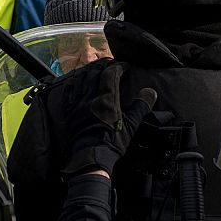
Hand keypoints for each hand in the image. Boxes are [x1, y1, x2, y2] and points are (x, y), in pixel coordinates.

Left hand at [61, 61, 157, 178]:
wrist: (91, 156)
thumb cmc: (112, 141)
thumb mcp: (131, 125)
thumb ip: (141, 106)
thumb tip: (150, 92)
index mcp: (107, 97)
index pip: (112, 74)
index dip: (119, 67)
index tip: (125, 66)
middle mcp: (91, 95)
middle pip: (95, 72)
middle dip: (104, 65)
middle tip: (111, 64)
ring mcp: (79, 102)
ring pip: (82, 78)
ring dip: (90, 70)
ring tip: (95, 68)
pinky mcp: (70, 109)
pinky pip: (70, 90)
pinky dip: (75, 82)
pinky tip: (76, 81)